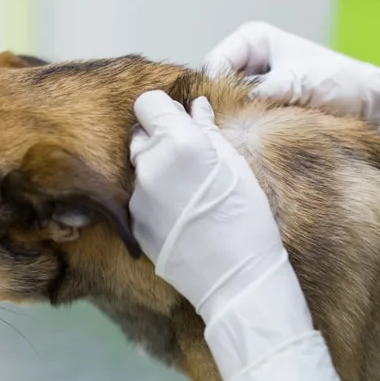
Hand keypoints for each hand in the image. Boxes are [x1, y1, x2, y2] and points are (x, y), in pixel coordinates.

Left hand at [129, 91, 344, 380]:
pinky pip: (137, 196)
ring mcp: (136, 196)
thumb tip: (195, 106)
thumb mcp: (235, 166)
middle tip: (187, 158)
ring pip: (137, 165)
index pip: (148, 103)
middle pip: (139, 133)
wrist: (236, 278)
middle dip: (159, 138)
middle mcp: (149, 165)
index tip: (179, 121)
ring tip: (185, 190)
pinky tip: (179, 213)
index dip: (164, 110)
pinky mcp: (132, 222)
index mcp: (180, 143)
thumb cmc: (247, 217)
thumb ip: (208, 131)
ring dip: (155, 167)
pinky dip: (152, 196)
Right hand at [205, 21, 379, 182]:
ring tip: (255, 138)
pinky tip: (262, 145)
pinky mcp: (262, 113)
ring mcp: (254, 89)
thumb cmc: (344, 81)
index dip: (214, 90)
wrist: (374, 105)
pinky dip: (249, 135)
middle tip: (240, 130)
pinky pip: (243, 125)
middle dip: (224, 109)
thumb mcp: (305, 80)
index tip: (228, 113)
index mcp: (252, 39)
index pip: (214, 64)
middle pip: (215, 89)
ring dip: (238, 125)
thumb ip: (272, 87)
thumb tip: (241, 102)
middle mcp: (248, 62)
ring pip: (226, 110)